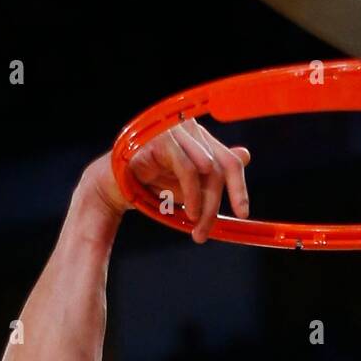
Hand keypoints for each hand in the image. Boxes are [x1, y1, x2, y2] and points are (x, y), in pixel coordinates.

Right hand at [82, 120, 250, 241]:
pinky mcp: (162, 138)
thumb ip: (213, 177)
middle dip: (217, 204)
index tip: (242, 214)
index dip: (239, 187)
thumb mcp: (188, 187)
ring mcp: (175, 130)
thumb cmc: (151, 185)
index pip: (229, 161)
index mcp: (199, 139)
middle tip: (206, 232)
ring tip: (196, 227)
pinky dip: (192, 194)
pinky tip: (188, 212)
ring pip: (207, 170)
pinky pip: (188, 169)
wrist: (114, 187)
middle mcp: (190, 129)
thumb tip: (246, 155)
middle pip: (221, 167)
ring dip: (205, 205)